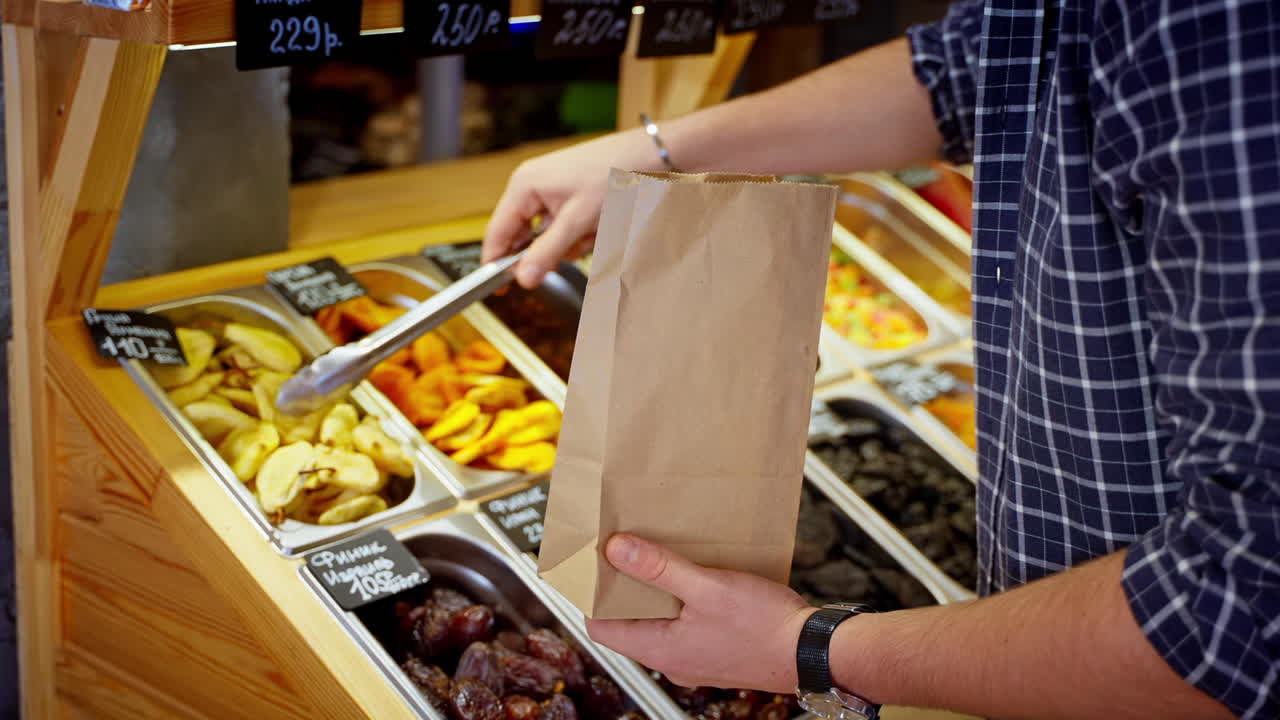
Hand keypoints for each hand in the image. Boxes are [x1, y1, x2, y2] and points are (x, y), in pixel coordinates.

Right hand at [483, 130, 659, 287]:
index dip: (497, 263)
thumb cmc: (612, 176)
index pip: (497, 233)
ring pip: (549, 235)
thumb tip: (522, 279)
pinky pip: (564, 226)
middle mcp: (530, 186)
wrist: (645, 156)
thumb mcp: (578, 221)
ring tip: (595, 228)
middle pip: (525, 236)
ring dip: (572, 242)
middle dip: (552, 249)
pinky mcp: (566, 194)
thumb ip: (547, 252)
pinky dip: (581, 232)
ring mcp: (549, 189)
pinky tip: (598, 223)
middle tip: (576, 246)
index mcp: (523, 186)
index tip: (502, 289)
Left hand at [584, 534, 814, 692]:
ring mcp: (695, 659)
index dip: (592, 597)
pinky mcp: (716, 651)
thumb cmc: (765, 627)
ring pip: (659, 622)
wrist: (813, 651)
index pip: (600, 628)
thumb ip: (660, 568)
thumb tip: (616, 549)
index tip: (594, 566)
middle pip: (629, 623)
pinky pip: (685, 625)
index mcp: (661, 649)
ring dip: (657, 593)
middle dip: (626, 588)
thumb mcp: (707, 588)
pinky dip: (683, 602)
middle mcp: (673, 660)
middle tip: (629, 553)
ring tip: (663, 559)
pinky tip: (698, 578)